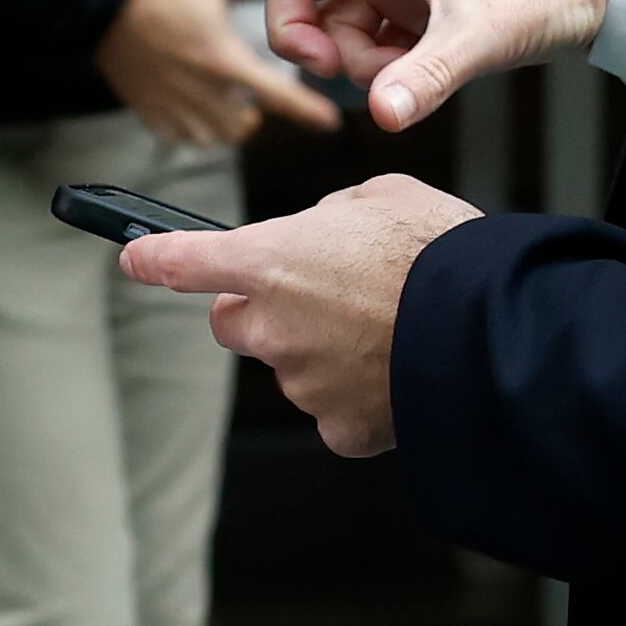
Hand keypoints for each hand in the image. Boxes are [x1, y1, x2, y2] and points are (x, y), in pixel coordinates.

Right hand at [96, 0, 343, 149]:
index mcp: (221, 58)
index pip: (277, 96)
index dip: (308, 111)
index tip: (328, 120)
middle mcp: (200, 89)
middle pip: (245, 125)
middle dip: (255, 115)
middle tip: (255, 96)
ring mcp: (171, 104)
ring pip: (214, 138)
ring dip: (226, 126)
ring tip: (227, 104)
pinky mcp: (148, 110)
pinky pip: (180, 138)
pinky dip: (194, 129)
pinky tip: (195, 106)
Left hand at [119, 173, 482, 453]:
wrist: (487, 325)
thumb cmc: (439, 251)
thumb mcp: (381, 198)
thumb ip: (331, 217)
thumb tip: (326, 234)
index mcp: (270, 259)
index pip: (186, 261)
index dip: (155, 259)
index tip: (137, 259)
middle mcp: (272, 325)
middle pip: (235, 324)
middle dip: (263, 311)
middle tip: (320, 296)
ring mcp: (303, 382)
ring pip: (293, 366)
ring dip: (323, 350)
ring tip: (385, 327)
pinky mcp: (341, 427)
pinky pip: (335, 412)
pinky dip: (357, 397)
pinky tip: (396, 371)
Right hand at [184, 0, 625, 134]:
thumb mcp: (483, 32)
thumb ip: (425, 77)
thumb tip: (378, 116)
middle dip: (297, 28)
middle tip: (324, 71)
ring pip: (329, 13)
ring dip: (344, 55)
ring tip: (393, 80)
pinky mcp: (413, 4)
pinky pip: (362, 34)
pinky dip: (373, 64)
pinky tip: (409, 81)